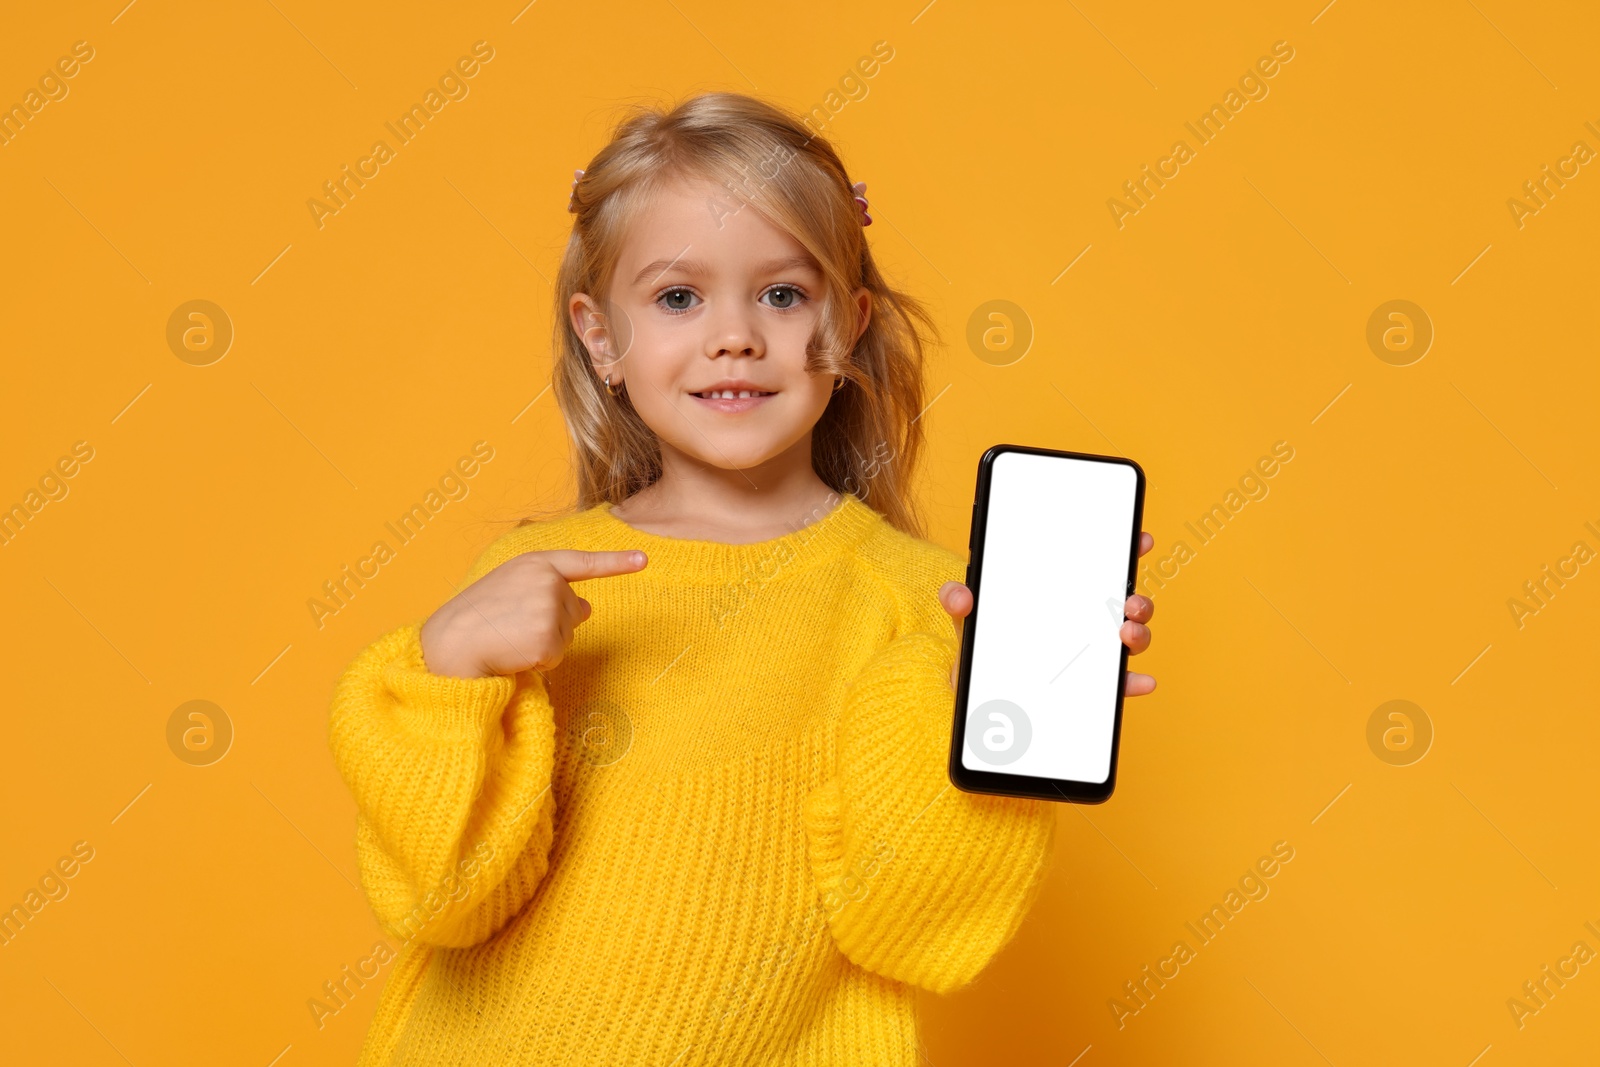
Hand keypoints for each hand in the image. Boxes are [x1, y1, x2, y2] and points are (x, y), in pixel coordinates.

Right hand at [420, 549, 647, 678]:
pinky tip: (516, 653)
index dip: (616, 562)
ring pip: (568, 635)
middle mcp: (548, 582)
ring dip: (545, 642)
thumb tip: (589, 607)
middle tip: (514, 625)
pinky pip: (557, 656)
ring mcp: (549, 610)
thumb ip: (549, 590)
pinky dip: (540, 660)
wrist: (451, 642)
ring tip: (511, 637)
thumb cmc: (478, 616)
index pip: (583, 563)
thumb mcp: (513, 588)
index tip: (644, 560)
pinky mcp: (548, 640)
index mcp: (536, 564)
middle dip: (552, 623)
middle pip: (575, 610)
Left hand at [939, 531, 1156, 693]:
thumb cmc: (983, 642)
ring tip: (1126, 634)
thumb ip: (959, 599)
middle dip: (1138, 599)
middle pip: (1124, 604)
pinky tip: (1140, 681)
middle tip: (1129, 601)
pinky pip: (1118, 683)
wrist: (978, 688)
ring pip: (1128, 639)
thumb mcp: (969, 615)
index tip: (1140, 538)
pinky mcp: (1089, 685)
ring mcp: (1091, 652)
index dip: (1124, 548)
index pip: (1099, 568)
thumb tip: (961, 596)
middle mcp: (1085, 620)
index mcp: (1063, 595)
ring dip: (1139, 635)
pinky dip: (1132, 682)